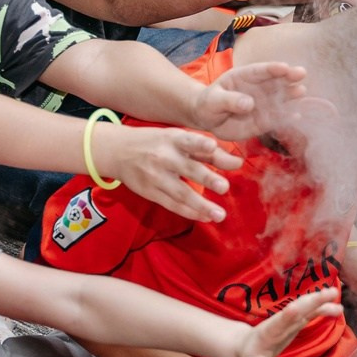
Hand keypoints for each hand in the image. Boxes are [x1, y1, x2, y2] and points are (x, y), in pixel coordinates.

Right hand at [99, 122, 239, 221]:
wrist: (118, 151)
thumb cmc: (156, 142)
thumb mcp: (179, 139)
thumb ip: (209, 151)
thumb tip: (238, 163)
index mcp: (172, 139)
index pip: (187, 140)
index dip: (199, 144)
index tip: (212, 146)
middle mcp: (163, 157)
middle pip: (187, 169)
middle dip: (206, 179)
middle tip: (224, 187)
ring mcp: (155, 177)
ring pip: (180, 193)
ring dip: (201, 205)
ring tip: (220, 215)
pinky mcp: (149, 192)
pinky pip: (171, 204)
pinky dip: (189, 212)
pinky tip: (205, 217)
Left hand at [193, 59, 307, 141]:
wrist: (208, 119)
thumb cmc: (209, 103)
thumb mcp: (213, 100)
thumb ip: (229, 100)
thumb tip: (249, 104)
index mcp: (244, 76)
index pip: (260, 70)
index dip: (273, 68)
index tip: (285, 67)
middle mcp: (257, 88)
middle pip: (275, 80)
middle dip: (288, 76)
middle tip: (301, 73)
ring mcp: (262, 104)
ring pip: (279, 98)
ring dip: (291, 95)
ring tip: (301, 92)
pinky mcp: (264, 120)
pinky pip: (276, 118)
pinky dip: (286, 116)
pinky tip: (297, 115)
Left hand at [229, 289, 341, 356]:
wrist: (245, 347)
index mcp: (268, 333)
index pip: (278, 322)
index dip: (287, 315)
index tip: (296, 307)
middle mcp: (279, 323)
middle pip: (297, 309)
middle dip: (312, 300)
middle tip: (330, 292)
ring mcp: (288, 321)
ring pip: (305, 307)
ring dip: (320, 300)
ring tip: (336, 295)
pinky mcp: (295, 323)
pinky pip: (310, 314)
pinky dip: (322, 309)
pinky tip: (337, 309)